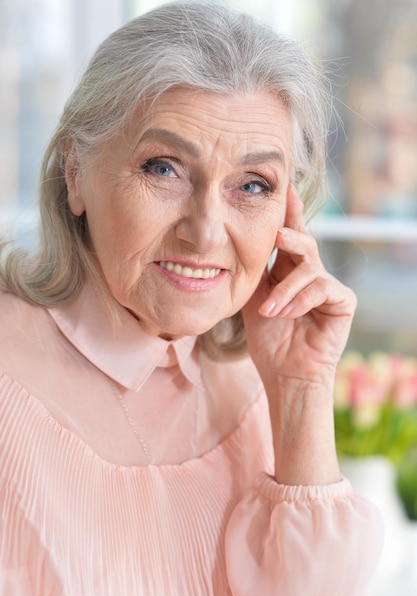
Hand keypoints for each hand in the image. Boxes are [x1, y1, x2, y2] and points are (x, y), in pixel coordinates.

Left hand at [243, 184, 356, 390]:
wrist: (284, 372)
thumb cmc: (268, 339)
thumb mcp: (254, 299)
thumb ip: (256, 271)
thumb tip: (245, 239)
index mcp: (288, 270)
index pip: (288, 237)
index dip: (288, 213)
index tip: (284, 187)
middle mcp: (310, 274)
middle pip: (304, 242)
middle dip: (291, 236)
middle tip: (278, 235)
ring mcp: (328, 286)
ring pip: (309, 269)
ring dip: (286, 290)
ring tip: (272, 311)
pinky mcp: (343, 301)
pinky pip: (322, 288)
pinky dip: (301, 300)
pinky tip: (288, 315)